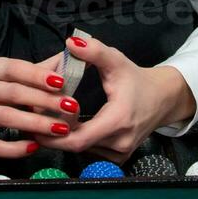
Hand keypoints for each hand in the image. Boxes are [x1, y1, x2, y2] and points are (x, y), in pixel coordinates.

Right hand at [0, 54, 81, 155]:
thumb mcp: (6, 75)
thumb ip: (37, 69)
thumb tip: (67, 58)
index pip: (15, 69)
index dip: (38, 75)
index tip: (61, 82)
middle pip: (15, 93)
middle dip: (45, 101)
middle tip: (70, 107)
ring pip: (7, 117)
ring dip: (36, 123)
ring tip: (60, 128)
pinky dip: (15, 148)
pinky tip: (34, 147)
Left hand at [33, 35, 196, 163]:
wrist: (163, 98)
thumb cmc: (137, 79)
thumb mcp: (116, 61)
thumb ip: (94, 52)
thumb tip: (70, 42)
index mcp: (118, 120)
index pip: (79, 138)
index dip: (54, 134)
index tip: (36, 122)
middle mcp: (119, 142)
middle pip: (76, 145)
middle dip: (53, 134)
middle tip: (34, 121)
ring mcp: (120, 153)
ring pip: (82, 150)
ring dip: (64, 138)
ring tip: (47, 121)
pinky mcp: (118, 156)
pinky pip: (91, 152)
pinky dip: (77, 141)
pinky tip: (67, 127)